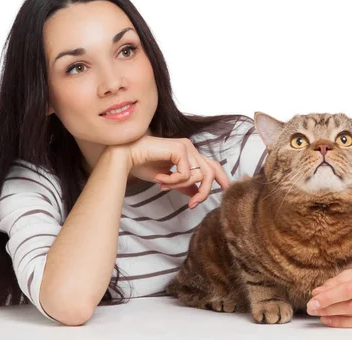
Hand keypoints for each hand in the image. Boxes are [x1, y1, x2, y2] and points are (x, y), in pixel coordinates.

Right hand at [115, 135, 229, 207]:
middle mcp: (190, 148)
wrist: (125, 156)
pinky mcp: (181, 148)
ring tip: (163, 185)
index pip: (212, 165)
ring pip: (198, 175)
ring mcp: (187, 146)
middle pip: (211, 172)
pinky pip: (185, 174)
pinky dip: (173, 181)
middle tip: (192, 205)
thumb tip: (196, 194)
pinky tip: (160, 178)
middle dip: (204, 192)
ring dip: (180, 186)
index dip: (222, 177)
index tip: (226, 190)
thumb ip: (183, 184)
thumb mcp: (167, 179)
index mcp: (188, 154)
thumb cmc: (142, 164)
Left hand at [305, 263, 351, 327]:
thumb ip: (339, 281)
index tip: (313, 300)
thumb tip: (318, 292)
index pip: (350, 288)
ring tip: (319, 313)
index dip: (330, 296)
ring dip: (334, 316)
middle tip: (312, 308)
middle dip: (329, 307)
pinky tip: (332, 319)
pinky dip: (345, 323)